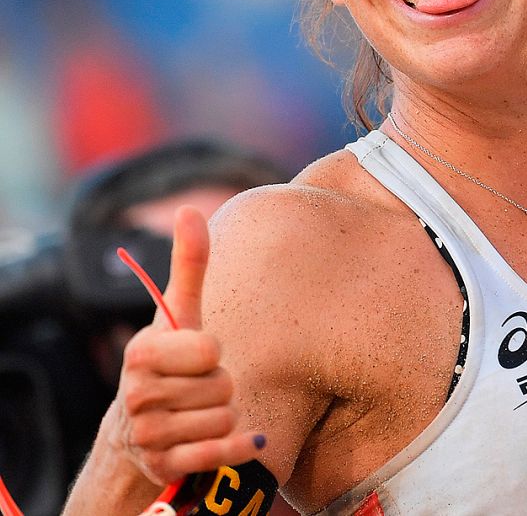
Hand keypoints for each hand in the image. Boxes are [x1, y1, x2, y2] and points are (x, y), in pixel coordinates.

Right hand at [116, 207, 263, 483]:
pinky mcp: (164, 467)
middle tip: (199, 387)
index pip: (209, 350)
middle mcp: (137, 395)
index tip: (196, 356)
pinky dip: (235, 448)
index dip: (212, 354)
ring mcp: (148, 434)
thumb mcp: (179, 313)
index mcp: (141, 352)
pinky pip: (219, 454)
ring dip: (224, 415)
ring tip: (201, 411)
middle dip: (220, 387)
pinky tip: (238, 440)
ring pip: (224, 419)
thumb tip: (189, 209)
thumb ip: (190, 264)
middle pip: (221, 387)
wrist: (141, 428)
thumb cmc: (171, 360)